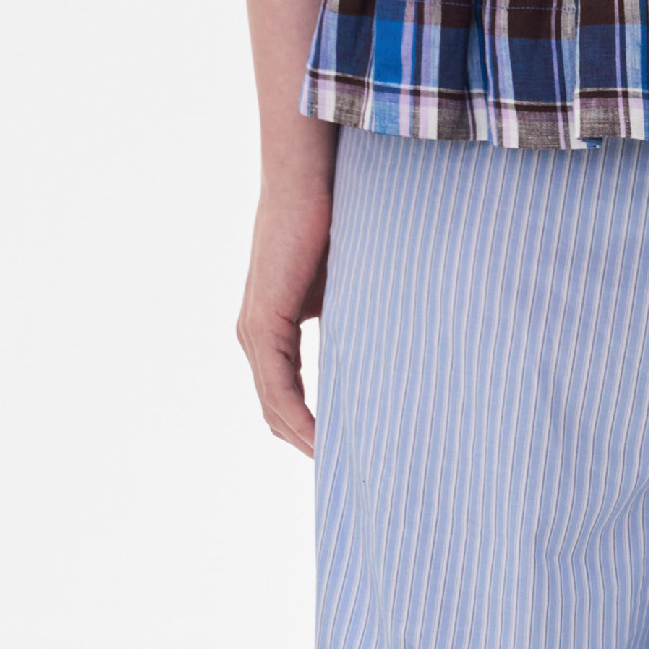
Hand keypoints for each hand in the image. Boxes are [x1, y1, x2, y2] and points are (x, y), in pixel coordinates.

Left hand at [236, 153, 334, 455]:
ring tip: (348, 468)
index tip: (351, 452)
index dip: (313, 429)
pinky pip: (280, 391)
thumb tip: (394, 340)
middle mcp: (256, 335)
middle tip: (355, 474)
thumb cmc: (335, 214)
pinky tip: (327, 442)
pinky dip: (302, 421)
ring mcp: (255, 333)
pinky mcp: (263, 325)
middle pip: (277, 414)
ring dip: (308, 442)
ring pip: (276, 410)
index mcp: (273, 326)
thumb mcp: (348, 281)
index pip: (286, 396)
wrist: (307, 174)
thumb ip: (357, 315)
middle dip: (311, 446)